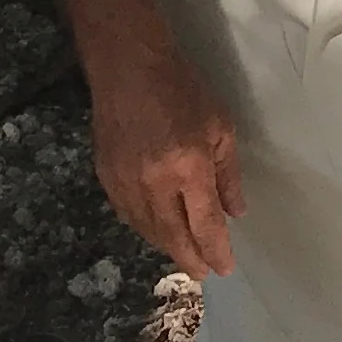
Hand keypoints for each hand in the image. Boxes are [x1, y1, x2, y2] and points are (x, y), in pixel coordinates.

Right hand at [88, 44, 244, 278]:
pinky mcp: (106, 179)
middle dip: (190, 259)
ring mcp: (125, 183)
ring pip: (148, 230)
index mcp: (188, 166)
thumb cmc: (183, 90)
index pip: (204, 223)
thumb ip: (228, 174)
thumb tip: (235, 213)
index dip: (215, 250)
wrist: (128, 69)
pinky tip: (157, 232)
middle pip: (172, 236)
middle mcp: (154, 183)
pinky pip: (128, 216)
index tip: (224, 268)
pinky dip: (145, 229)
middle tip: (203, 273)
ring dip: (167, 247)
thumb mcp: (220, 125)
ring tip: (184, 256)